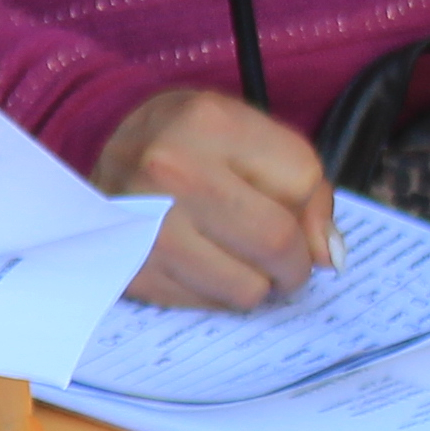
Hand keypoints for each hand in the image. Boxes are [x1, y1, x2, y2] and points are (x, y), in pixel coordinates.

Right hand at [94, 87, 337, 311]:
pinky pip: (206, 306)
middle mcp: (171, 171)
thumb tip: (329, 256)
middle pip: (275, 242)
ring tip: (238, 258)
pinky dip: (216, 294)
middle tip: (283, 259)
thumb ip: (304, 188)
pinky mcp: (132, 268)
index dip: (311, 209)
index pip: (301, 184)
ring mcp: (145, 226)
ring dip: (256, 283)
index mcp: (209, 124)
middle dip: (294, 262)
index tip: (296, 218)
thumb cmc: (190, 142)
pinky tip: (202, 264)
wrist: (100, 147)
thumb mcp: (249, 134)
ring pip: (246, 288)